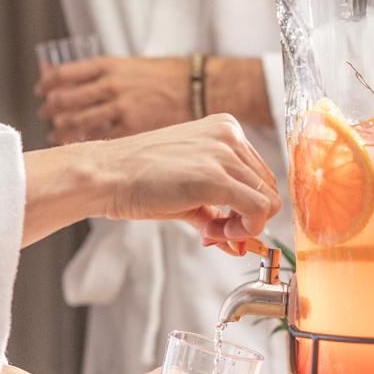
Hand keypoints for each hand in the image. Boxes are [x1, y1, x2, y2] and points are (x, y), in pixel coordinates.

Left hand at [37, 56, 189, 143]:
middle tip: (44, 115)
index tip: (41, 90)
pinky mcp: (131, 128)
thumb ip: (104, 73)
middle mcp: (110, 85)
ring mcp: (120, 107)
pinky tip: (78, 146)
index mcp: (108, 65)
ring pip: (77, 121)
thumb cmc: (168, 75)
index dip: (47, 83)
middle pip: (65, 99)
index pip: (64, 73)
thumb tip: (72, 78)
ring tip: (55, 134)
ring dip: (61, 129)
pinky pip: (98, 138)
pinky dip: (84, 142)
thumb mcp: (132, 65)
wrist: (200, 87)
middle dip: (50, 109)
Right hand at [93, 115, 278, 247]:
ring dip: (242, 227)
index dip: (246, 207)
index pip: (260, 175)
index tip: (223, 223)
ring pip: (267, 201)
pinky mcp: (216, 177)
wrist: (106, 175)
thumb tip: (239, 244)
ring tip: (210, 231)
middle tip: (215, 232)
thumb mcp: (187, 188)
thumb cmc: (137, 178)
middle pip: (267, 188)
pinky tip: (214, 233)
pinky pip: (258, 210)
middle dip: (246, 219)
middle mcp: (230, 135)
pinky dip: (244, 231)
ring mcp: (224, 153)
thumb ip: (217, 213)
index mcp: (225, 129)